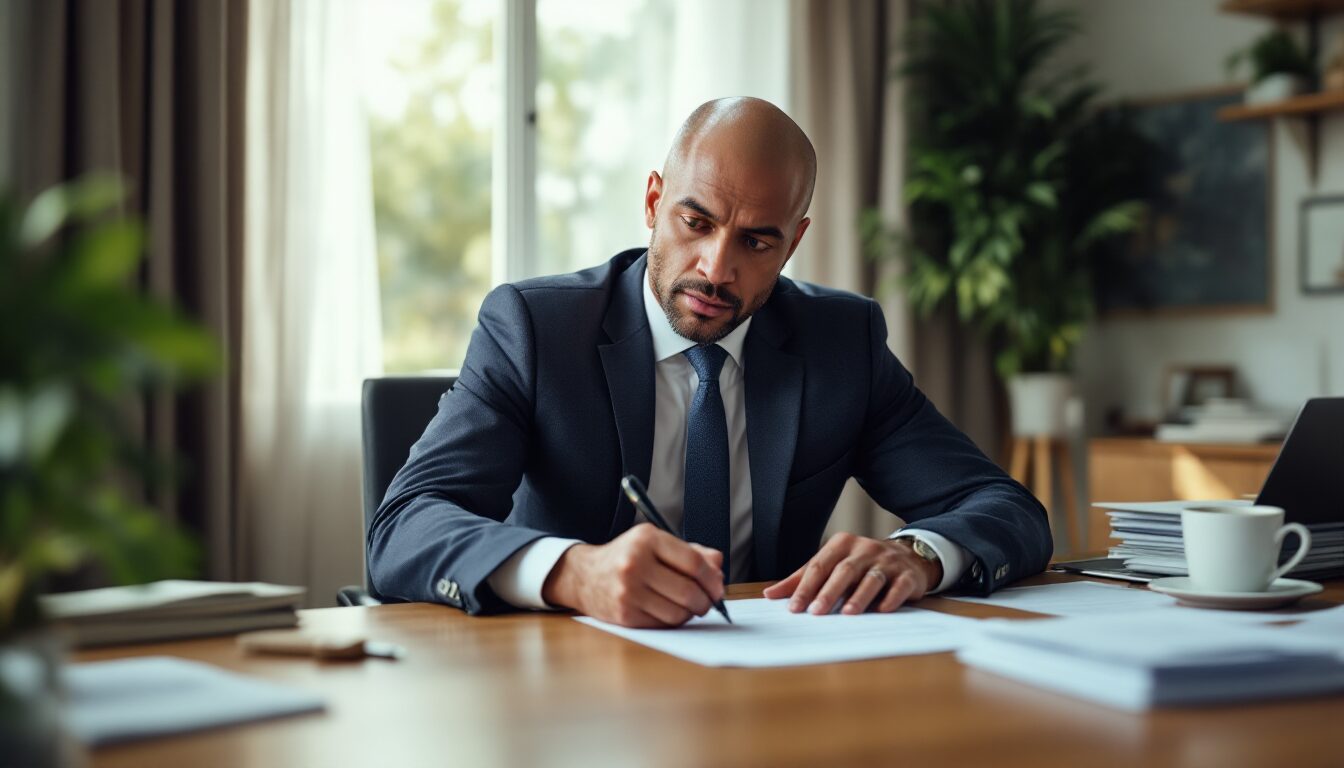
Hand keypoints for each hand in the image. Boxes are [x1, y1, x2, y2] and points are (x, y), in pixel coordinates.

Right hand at [541, 524, 724, 627]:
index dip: (712, 578)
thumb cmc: (627, 558)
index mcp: (646, 539)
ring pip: (678, 612)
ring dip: (690, 613)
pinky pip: (663, 624)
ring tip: (688, 606)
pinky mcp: (624, 614)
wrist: (585, 575)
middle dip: (706, 600)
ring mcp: (628, 591)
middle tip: (708, 602)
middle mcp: (635, 563)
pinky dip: (673, 621)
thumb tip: (718, 567)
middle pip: (688, 591)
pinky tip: (669, 611)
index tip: (718, 587)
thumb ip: (690, 552)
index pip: (692, 562)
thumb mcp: (656, 544)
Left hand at [762, 533, 941, 615]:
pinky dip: (891, 598)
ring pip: (871, 578)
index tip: (794, 608)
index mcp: (842, 544)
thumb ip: (803, 579)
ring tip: (847, 613)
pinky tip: (882, 610)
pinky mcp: (907, 575)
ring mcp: (887, 561)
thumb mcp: (832, 565)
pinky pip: (899, 586)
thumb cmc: (861, 564)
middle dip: (829, 592)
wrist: (908, 556)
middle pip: (844, 570)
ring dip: (859, 596)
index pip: (819, 565)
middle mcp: (864, 549)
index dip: (806, 587)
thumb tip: (770, 594)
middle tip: (816, 612)